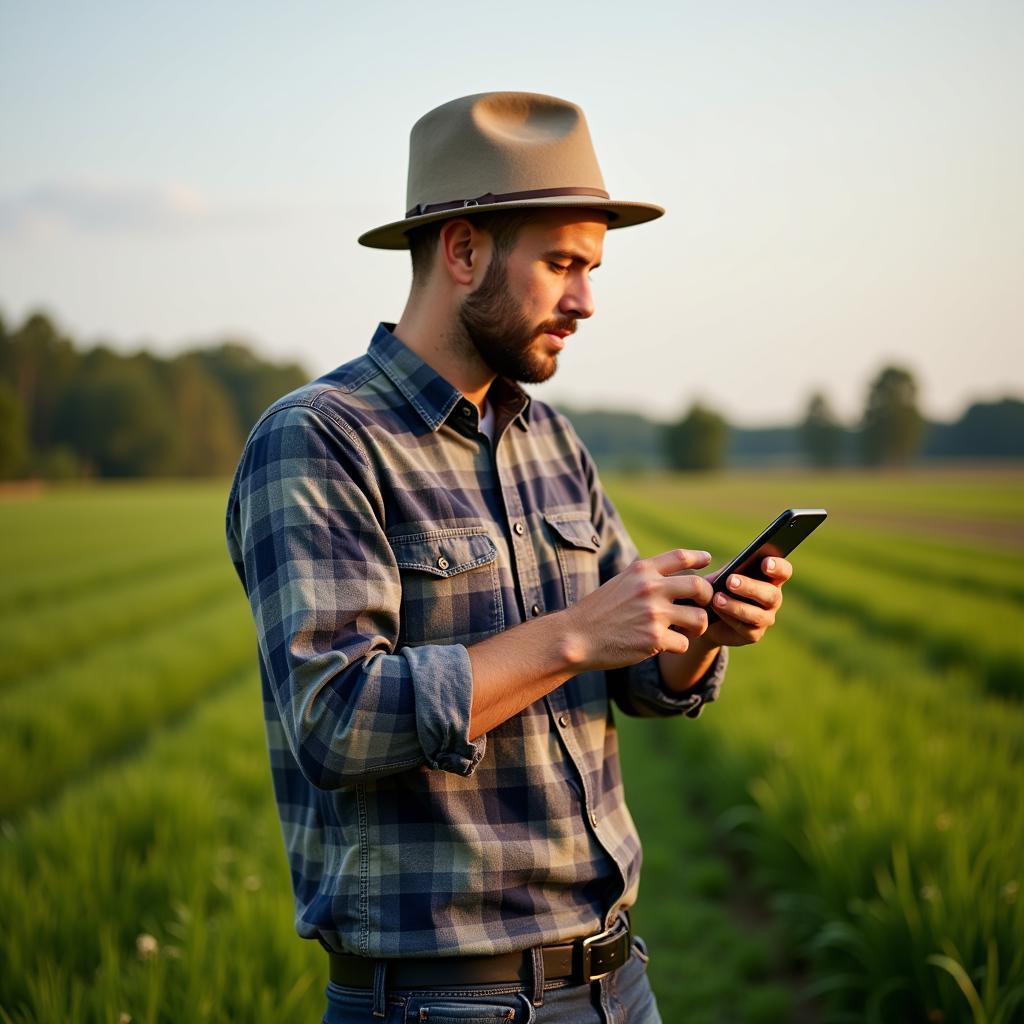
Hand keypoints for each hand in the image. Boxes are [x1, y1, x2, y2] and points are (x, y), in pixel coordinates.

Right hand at [562, 549, 713, 671]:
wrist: (575, 637)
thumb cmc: (598, 612)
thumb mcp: (620, 583)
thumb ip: (647, 580)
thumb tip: (681, 582)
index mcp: (641, 571)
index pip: (681, 557)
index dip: (699, 557)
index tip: (708, 560)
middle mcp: (650, 588)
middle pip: (700, 587)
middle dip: (707, 598)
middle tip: (700, 606)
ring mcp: (653, 614)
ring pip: (699, 618)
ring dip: (696, 626)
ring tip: (684, 630)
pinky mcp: (654, 639)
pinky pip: (684, 643)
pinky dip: (677, 646)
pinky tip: (663, 644)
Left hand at [703, 556, 792, 647]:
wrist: (707, 614)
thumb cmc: (718, 587)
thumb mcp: (721, 575)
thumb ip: (728, 571)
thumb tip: (730, 571)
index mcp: (770, 579)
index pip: (783, 571)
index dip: (778, 567)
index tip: (765, 563)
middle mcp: (773, 599)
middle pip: (772, 594)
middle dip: (751, 587)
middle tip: (730, 581)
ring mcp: (766, 618)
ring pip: (759, 615)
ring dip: (736, 606)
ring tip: (717, 598)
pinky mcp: (754, 634)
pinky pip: (746, 628)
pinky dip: (729, 618)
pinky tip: (716, 610)